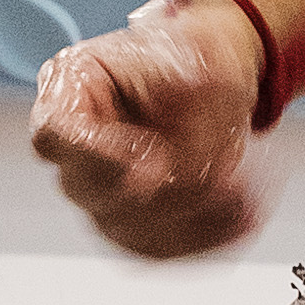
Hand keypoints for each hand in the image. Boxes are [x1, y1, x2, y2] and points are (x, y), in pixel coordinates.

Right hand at [31, 0, 266, 262]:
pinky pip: (157, 247)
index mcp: (70, 86)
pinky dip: (205, 236)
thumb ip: (184, 124)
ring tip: (249, 192)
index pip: (56, 134)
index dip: (100, 158)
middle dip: (167, 190)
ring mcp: (95, 190)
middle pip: (94, 191)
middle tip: (225, 174)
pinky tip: (244, 214)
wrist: (212, 74)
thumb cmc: (192, 56)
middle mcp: (73, 146)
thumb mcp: (198, 70)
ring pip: (128, 230)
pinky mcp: (126, 224)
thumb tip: (176, 180)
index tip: (157, 164)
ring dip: (194, 219)